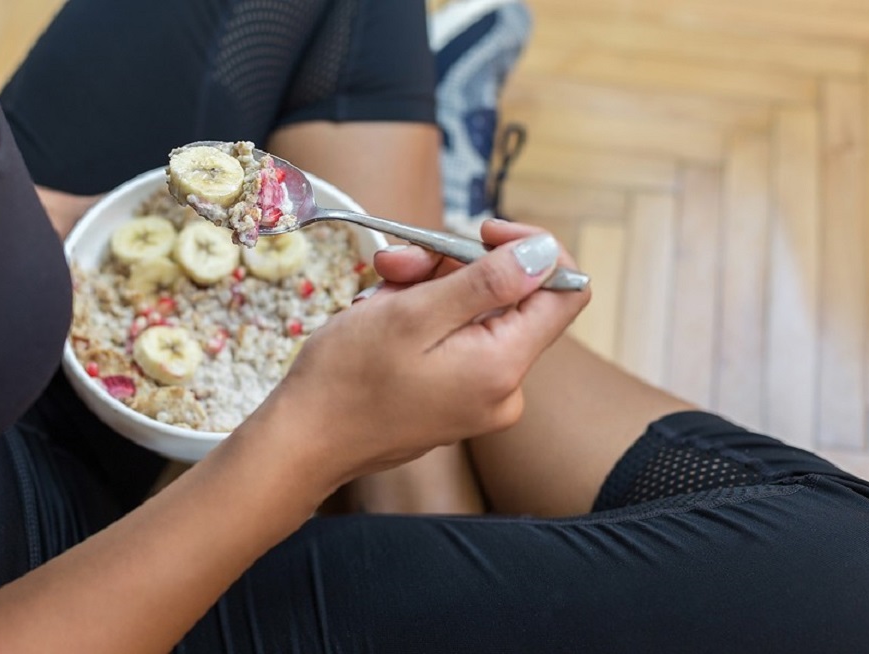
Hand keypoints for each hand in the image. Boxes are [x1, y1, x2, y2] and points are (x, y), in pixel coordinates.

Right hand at [250, 220, 590, 490]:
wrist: (304, 442)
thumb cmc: (348, 379)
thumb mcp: (413, 314)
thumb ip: (487, 282)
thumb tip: (546, 254)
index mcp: (503, 365)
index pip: (564, 292)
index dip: (532, 249)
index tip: (481, 232)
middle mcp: (504, 388)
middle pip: (509, 299)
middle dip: (452, 267)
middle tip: (395, 263)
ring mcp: (480, 399)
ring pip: (474, 315)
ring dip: (427, 289)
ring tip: (376, 294)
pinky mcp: (455, 402)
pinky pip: (454, 341)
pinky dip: (421, 318)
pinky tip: (380, 318)